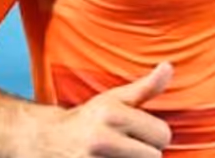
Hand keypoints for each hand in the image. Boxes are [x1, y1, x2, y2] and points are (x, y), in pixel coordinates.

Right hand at [27, 62, 173, 157]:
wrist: (46, 139)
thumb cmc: (89, 118)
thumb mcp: (115, 98)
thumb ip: (146, 87)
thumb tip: (169, 66)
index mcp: (112, 114)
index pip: (163, 135)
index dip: (155, 136)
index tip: (139, 134)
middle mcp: (100, 139)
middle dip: (145, 154)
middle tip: (126, 147)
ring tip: (116, 155)